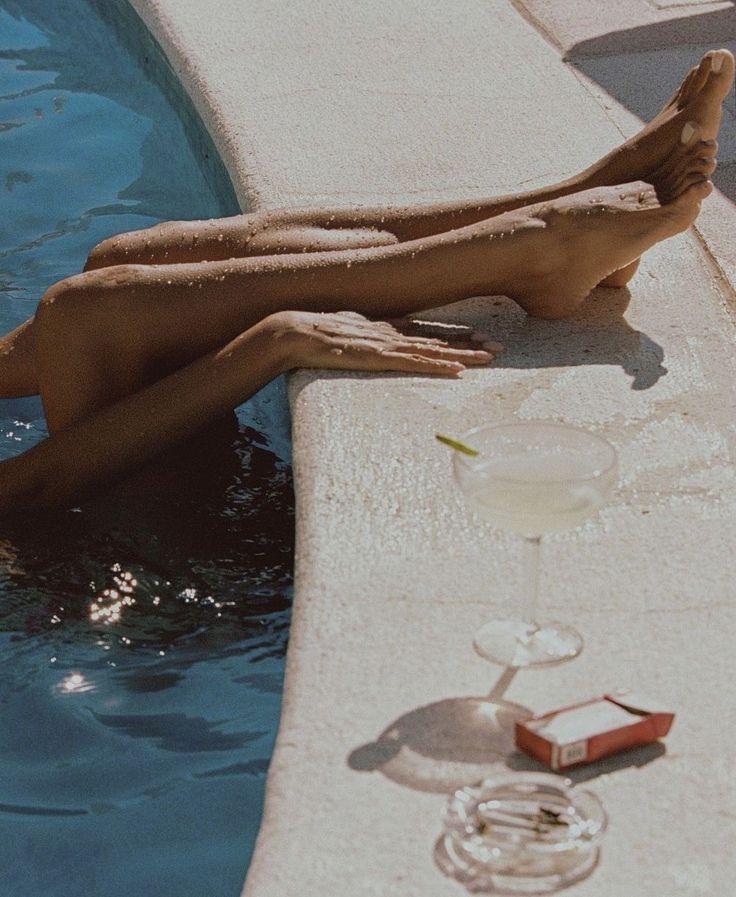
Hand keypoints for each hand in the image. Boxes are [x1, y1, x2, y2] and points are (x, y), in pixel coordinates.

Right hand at [265, 311, 501, 376]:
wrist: (294, 332)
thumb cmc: (315, 335)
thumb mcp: (347, 333)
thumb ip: (365, 336)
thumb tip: (374, 344)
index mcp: (385, 327)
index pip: (428, 331)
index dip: (456, 334)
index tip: (480, 336)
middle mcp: (392, 333)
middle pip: (439, 338)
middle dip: (471, 343)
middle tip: (499, 347)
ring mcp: (387, 344)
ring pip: (434, 349)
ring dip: (464, 354)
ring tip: (489, 358)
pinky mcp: (379, 357)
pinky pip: (415, 363)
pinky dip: (439, 365)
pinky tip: (458, 370)